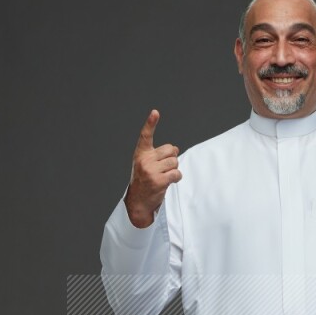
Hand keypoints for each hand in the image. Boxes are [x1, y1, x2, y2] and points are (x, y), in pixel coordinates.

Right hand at [124, 109, 181, 227]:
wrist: (138, 202)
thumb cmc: (145, 182)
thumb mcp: (146, 165)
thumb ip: (159, 155)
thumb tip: (176, 148)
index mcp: (141, 154)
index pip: (145, 135)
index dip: (151, 123)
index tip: (155, 112)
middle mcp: (144, 160)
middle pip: (171, 150)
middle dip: (172, 159)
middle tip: (164, 169)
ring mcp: (150, 170)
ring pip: (175, 162)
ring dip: (174, 170)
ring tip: (165, 177)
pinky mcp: (158, 181)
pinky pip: (176, 173)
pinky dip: (177, 178)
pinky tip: (170, 182)